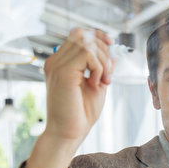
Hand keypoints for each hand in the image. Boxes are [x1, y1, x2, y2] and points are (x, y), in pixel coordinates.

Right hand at [43, 28, 115, 145]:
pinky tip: (96, 84)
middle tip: (108, 75)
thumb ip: (103, 68)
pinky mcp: (62, 72)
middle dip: (103, 51)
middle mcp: (55, 61)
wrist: (68, 133)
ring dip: (103, 62)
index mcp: (61, 63)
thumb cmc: (80, 114)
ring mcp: (57, 65)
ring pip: (87, 44)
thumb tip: (113, 53)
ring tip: (104, 81)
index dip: (97, 35)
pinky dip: (99, 68)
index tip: (111, 44)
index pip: (78, 34)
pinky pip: (87, 54)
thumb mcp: (98, 86)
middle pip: (83, 35)